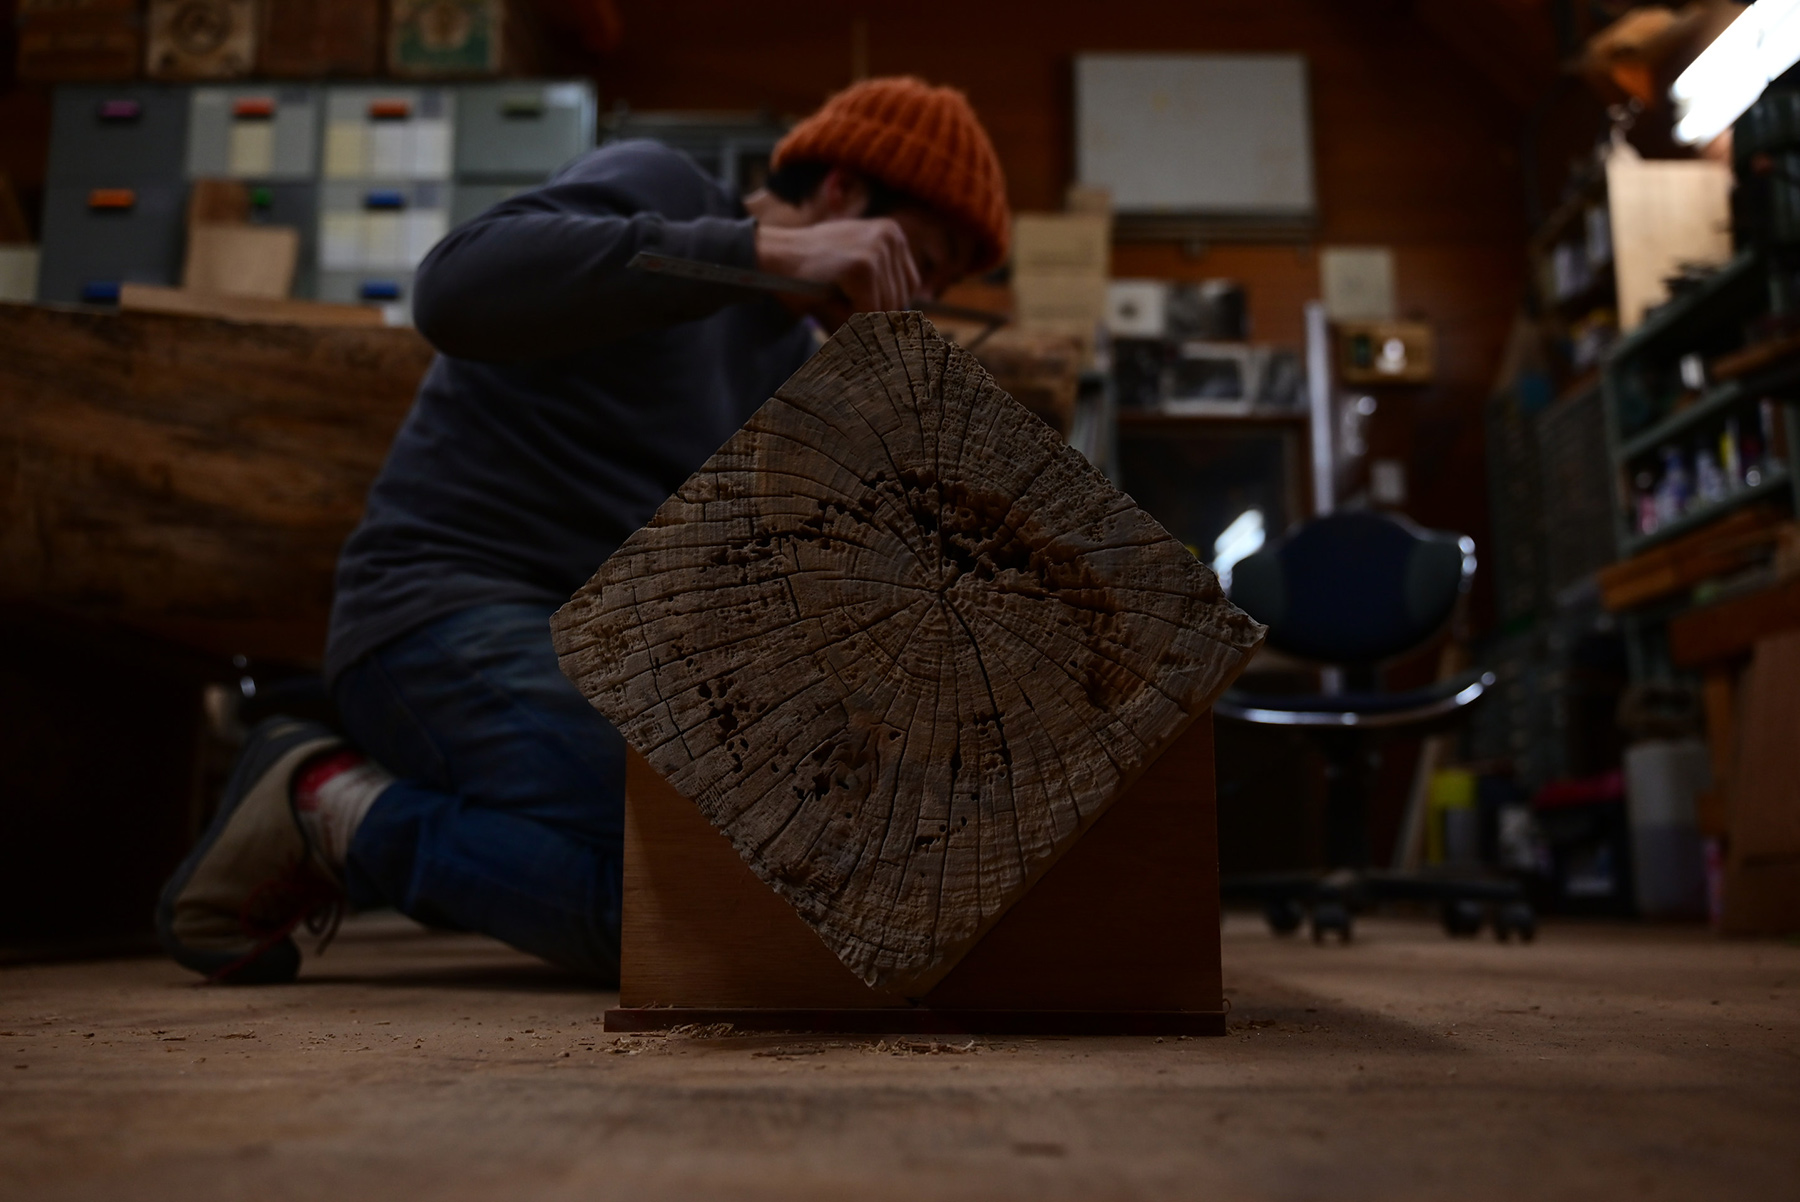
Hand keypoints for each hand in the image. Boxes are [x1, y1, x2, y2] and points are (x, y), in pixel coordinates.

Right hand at [755, 217, 922, 314]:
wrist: (773, 257)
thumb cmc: (813, 270)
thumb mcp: (856, 269)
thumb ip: (883, 288)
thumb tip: (904, 326)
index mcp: (892, 234)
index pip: (909, 287)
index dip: (882, 302)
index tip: (854, 297)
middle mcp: (890, 236)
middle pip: (899, 301)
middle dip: (869, 311)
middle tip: (837, 293)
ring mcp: (877, 250)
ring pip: (884, 310)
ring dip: (856, 313)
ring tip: (832, 292)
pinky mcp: (863, 267)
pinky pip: (868, 312)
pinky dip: (847, 316)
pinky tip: (829, 296)